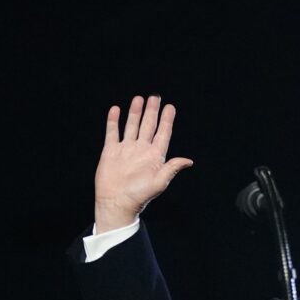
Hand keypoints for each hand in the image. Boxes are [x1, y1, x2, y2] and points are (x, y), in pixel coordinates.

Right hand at [94, 95, 193, 231]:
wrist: (117, 202)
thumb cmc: (139, 196)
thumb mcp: (160, 182)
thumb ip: (172, 168)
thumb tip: (189, 161)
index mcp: (154, 156)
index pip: (163, 133)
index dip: (167, 120)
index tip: (170, 107)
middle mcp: (141, 150)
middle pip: (148, 126)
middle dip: (152, 111)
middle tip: (155, 97)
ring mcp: (126, 150)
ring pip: (131, 126)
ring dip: (135, 113)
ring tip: (139, 99)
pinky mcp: (111, 152)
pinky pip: (112, 133)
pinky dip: (113, 121)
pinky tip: (116, 110)